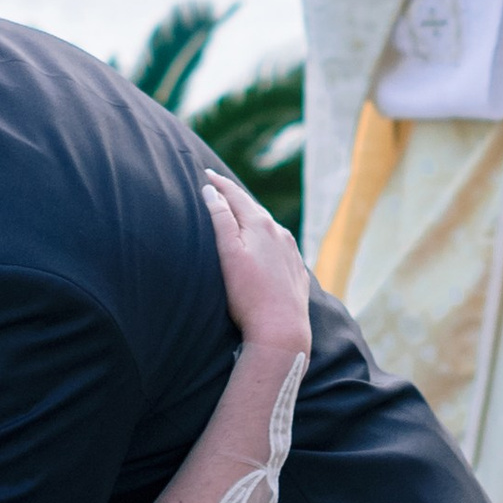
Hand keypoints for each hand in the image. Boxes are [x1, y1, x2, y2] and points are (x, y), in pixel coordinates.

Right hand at [204, 172, 311, 358]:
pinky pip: (280, 245)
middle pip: (254, 208)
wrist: (282, 329)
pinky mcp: (296, 270)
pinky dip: (267, 237)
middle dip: (236, 197)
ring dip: (253, 217)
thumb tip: (211, 191)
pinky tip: (265, 244)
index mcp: (260, 225)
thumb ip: (220, 219)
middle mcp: (280, 233)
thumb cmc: (248, 294)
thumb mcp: (228, 253)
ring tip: (240, 213)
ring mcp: (291, 252)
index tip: (206, 173)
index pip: (236, 196)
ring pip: (269, 226)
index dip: (219, 184)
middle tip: (220, 187)